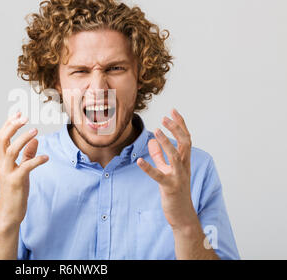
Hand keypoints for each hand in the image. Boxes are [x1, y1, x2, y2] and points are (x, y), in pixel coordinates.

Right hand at [0, 111, 48, 227]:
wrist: (10, 212)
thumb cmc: (16, 191)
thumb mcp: (22, 170)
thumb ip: (27, 154)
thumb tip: (35, 140)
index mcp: (3, 160)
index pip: (2, 137)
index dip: (9, 124)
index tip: (18, 113)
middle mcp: (2, 164)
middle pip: (2, 139)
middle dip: (13, 126)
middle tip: (25, 117)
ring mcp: (8, 173)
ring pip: (11, 150)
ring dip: (23, 139)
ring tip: (36, 131)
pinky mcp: (16, 182)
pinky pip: (25, 167)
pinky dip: (36, 160)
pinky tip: (46, 157)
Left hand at [137, 108, 198, 230]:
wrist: (182, 215)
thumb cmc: (175, 191)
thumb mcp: (166, 170)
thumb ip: (159, 156)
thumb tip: (151, 142)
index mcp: (184, 161)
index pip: (185, 138)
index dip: (180, 124)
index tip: (173, 110)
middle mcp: (184, 167)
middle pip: (185, 143)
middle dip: (176, 129)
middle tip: (165, 117)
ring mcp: (178, 177)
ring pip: (175, 156)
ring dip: (166, 142)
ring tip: (156, 130)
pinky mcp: (170, 187)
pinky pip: (159, 176)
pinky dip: (149, 168)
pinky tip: (139, 161)